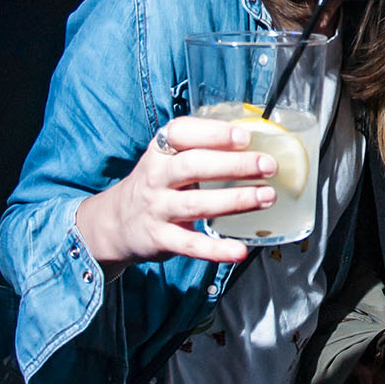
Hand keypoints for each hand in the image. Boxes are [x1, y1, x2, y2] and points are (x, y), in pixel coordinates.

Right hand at [80, 116, 276, 266]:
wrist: (116, 223)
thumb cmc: (157, 184)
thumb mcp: (168, 159)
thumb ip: (201, 148)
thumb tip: (256, 138)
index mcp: (161, 150)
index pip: (181, 133)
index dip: (213, 133)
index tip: (243, 136)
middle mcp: (156, 176)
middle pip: (194, 166)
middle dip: (234, 165)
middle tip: (268, 165)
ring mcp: (158, 208)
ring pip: (197, 204)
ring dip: (235, 200)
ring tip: (267, 197)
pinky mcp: (161, 238)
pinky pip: (191, 245)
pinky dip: (216, 249)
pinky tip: (240, 250)